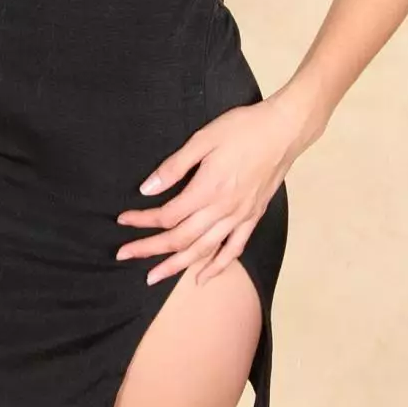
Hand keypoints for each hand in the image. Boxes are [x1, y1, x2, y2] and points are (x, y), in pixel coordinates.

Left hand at [115, 98, 296, 286]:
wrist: (284, 130)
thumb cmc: (243, 128)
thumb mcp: (203, 139)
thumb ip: (175, 166)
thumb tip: (148, 188)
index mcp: (207, 189)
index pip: (167, 216)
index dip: (142, 220)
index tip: (123, 220)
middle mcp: (223, 210)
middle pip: (180, 238)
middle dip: (149, 249)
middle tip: (124, 255)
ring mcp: (239, 217)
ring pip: (203, 250)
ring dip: (176, 265)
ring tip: (153, 278)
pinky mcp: (253, 217)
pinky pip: (234, 249)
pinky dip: (217, 266)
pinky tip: (202, 277)